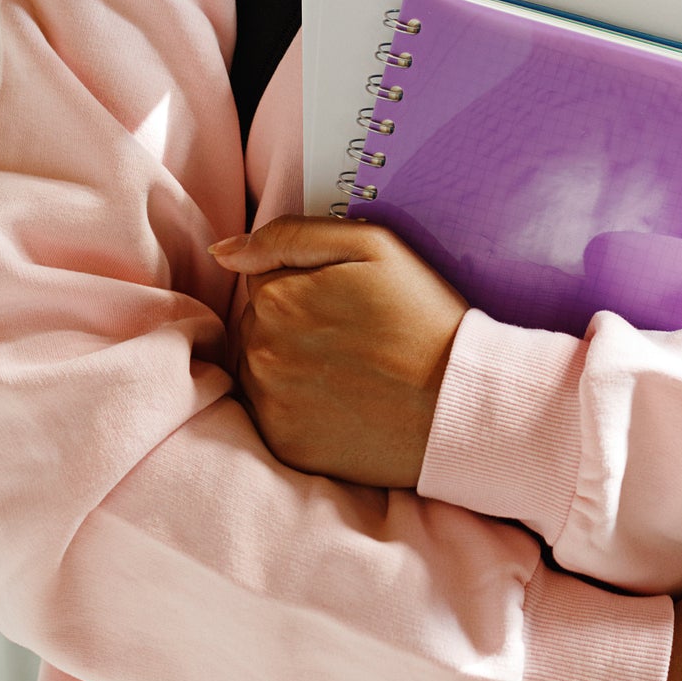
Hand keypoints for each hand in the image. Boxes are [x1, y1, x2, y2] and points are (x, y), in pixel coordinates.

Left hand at [212, 218, 465, 485]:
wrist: (458, 403)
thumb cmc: (422, 316)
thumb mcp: (372, 245)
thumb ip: (290, 236)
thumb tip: (223, 251)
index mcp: (276, 298)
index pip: (263, 276)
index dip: (305, 282)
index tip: (344, 299)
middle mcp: (261, 352)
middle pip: (257, 322)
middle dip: (293, 322)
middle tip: (352, 334)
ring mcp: (269, 403)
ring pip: (259, 366)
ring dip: (290, 362)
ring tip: (347, 367)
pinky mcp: (284, 444)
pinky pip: (270, 412)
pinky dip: (296, 404)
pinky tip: (338, 399)